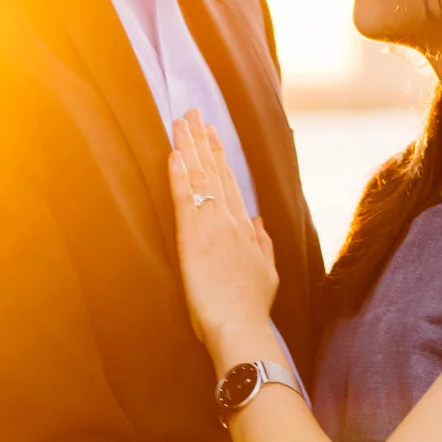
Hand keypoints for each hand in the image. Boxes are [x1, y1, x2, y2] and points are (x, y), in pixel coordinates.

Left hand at [169, 111, 277, 353]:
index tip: (212, 132)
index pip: (230, 183)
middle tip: (194, 113)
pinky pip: (186, 198)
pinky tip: (175, 154)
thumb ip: (262, 242)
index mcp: (245, 229)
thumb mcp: (266, 272)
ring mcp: (213, 227)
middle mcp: (230, 221)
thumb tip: (258, 220)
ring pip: (201, 178)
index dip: (220, 155)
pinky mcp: (194, 239)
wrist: (242, 328)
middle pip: (215, 172)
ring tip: (182, 122)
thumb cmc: (251, 308)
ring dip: (190, 148)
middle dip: (204, 140)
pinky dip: (180, 174)